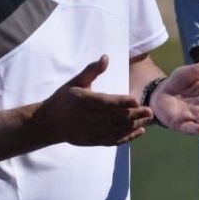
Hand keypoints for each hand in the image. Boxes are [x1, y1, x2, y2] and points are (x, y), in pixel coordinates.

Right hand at [35, 55, 154, 146]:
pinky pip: (112, 140)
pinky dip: (127, 137)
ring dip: (133, 126)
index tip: (136, 100)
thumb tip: (106, 57)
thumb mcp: (74, 82)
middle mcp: (85, 117)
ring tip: (148, 120)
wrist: (49, 122)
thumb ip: (91, 71)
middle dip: (133, 115)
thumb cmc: (63, 99)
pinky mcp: (91, 141)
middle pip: (113, 118)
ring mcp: (88, 131)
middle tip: (150, 111)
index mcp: (81, 100)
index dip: (121, 102)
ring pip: (115, 130)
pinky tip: (139, 131)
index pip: (104, 102)